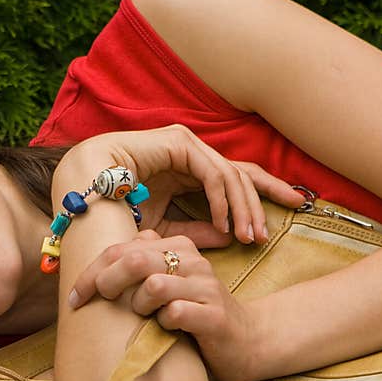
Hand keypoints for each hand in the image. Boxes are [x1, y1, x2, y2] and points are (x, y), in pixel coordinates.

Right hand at [54, 124, 304, 247]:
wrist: (85, 190)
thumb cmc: (119, 210)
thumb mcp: (166, 229)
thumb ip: (196, 232)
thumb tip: (230, 238)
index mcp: (192, 171)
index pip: (238, 179)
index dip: (266, 193)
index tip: (296, 207)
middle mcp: (195, 154)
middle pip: (244, 175)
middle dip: (264, 202)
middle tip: (268, 235)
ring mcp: (189, 144)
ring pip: (233, 175)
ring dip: (244, 209)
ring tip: (249, 238)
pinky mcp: (180, 142)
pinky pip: (213, 173)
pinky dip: (222, 200)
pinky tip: (224, 223)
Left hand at [69, 231, 259, 380]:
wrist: (244, 342)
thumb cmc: (193, 314)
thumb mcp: (166, 285)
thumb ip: (140, 269)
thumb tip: (96, 264)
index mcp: (178, 248)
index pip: (123, 248)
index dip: (92, 272)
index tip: (75, 297)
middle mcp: (193, 262)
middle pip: (135, 259)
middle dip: (106, 282)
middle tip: (98, 302)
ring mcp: (205, 288)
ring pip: (154, 285)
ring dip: (138, 304)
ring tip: (145, 316)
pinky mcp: (214, 316)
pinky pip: (175, 314)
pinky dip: (162, 324)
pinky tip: (165, 330)